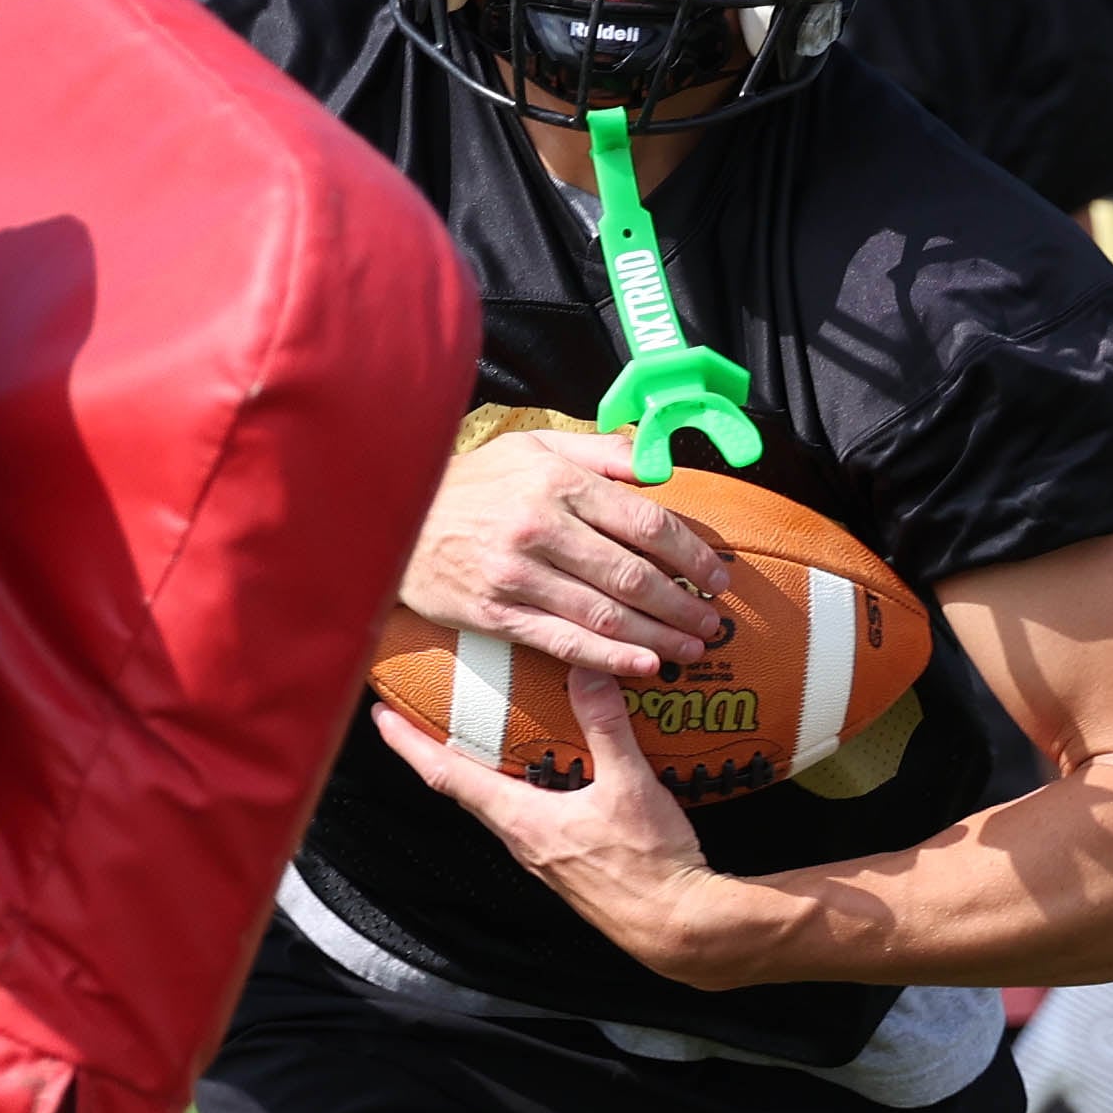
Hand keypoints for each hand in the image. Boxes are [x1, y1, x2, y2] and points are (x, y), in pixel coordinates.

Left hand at [374, 665, 732, 986]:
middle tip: (424, 714)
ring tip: (481, 734)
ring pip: (497, 803)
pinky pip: (530, 816)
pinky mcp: (568, 863)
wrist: (680, 929)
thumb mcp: (630, 786)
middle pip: (464, 788)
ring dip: (481, 770)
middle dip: (439, 751)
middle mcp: (521, 839)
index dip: (409, 744)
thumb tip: (586, 667)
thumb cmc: (649, 865)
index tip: (380, 717)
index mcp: (521, 819)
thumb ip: (606, 724)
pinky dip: (521, 787)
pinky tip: (547, 772)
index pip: (446, 776)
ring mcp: (542, 856)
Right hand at [401, 430, 729, 679]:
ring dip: (659, 636)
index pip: (644, 522)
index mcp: (556, 484)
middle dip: (684, 602)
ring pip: (605, 614)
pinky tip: (646, 666)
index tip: (717, 573)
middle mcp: (539, 528)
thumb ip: (600, 453)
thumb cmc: (474, 481)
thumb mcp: (533, 447)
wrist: (395, 518)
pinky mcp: (496, 614)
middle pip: (632, 574)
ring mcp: (516, 576)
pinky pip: (564, 641)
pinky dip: (610, 658)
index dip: (690, 552)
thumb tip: (658, 466)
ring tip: (692, 648)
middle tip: (714, 621)